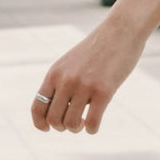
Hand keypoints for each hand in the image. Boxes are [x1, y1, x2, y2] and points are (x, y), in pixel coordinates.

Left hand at [31, 16, 146, 134]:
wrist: (121, 30)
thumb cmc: (98, 48)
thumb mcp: (72, 62)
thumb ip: (62, 81)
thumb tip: (60, 109)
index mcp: (55, 73)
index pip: (38, 107)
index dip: (41, 123)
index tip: (50, 128)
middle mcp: (66, 80)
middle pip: (54, 119)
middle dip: (63, 127)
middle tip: (75, 123)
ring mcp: (85, 86)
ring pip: (71, 124)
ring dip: (77, 129)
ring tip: (85, 123)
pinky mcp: (104, 90)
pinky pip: (92, 122)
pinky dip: (92, 129)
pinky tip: (95, 125)